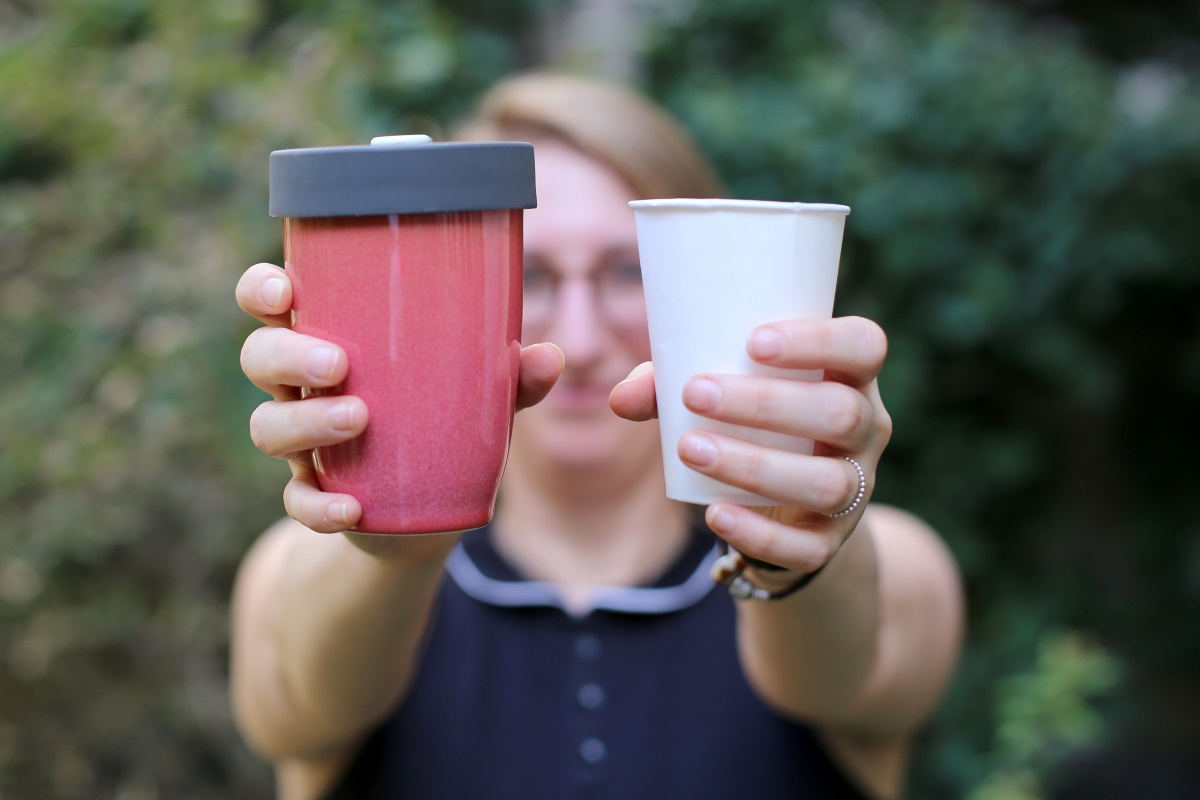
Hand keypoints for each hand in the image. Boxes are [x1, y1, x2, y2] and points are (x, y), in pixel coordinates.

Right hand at [236, 262, 563, 533]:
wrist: (429, 511)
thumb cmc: (444, 423)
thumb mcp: (478, 398)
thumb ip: (509, 379)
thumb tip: (550, 356)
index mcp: (329, 339)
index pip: (272, 303)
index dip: (262, 289)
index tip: (284, 288)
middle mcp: (303, 387)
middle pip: (260, 357)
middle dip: (290, 354)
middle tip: (339, 364)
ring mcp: (304, 444)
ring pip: (268, 426)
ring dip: (306, 422)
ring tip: (359, 420)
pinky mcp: (315, 495)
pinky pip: (296, 501)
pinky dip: (319, 506)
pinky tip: (351, 509)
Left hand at [610, 316, 890, 574]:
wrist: (783, 510)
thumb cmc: (748, 424)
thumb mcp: (718, 396)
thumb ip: (669, 387)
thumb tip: (622, 399)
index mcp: (849, 377)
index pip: (864, 346)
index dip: (819, 340)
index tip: (753, 341)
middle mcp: (867, 430)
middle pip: (841, 413)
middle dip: (765, 403)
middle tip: (695, 393)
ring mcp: (856, 489)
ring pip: (827, 482)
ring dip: (755, 466)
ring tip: (691, 449)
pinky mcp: (830, 541)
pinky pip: (808, 546)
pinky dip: (759, 533)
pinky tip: (715, 514)